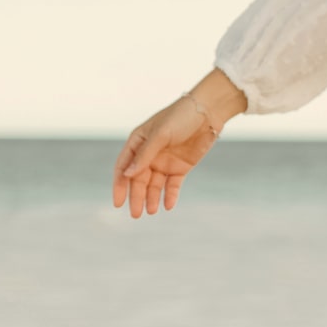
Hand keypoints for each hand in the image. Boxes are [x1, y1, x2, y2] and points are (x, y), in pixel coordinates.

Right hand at [111, 89, 230, 218]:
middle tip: (136, 214)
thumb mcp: (160, 134)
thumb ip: (145, 155)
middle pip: (139, 180)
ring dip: (152, 198)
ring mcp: (165, 161)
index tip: (118, 202)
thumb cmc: (180, 116)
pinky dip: (170, 195)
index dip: (119, 185)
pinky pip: (173, 185)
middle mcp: (149, 154)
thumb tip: (127, 174)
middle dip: (137, 197)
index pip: (123, 167)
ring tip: (151, 212)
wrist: (208, 111)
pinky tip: (167, 206)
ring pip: (155, 185)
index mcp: (138, 143)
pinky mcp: (181, 167)